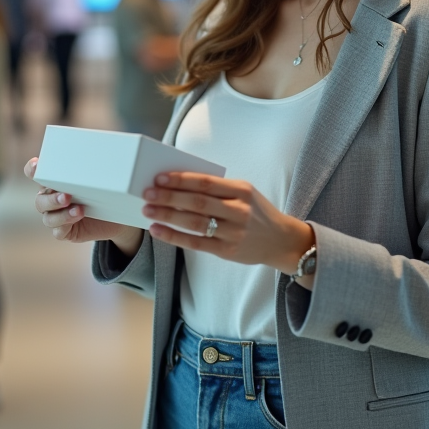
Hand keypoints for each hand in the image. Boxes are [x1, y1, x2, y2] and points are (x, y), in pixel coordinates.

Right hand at [26, 158, 143, 254]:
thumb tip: (113, 147)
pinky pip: (58, 231)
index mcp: (55, 182)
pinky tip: (78, 218)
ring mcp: (57, 217)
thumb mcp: (102, 177)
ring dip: (61, 213)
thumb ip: (98, 165)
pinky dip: (66, 225)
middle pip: (40, 199)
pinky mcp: (65, 232)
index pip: (36, 173)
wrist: (118, 218)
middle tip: (66, 195)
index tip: (38, 164)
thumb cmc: (107, 192)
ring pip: (48, 217)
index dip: (33, 169)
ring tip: (79, 209)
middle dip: (51, 198)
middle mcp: (51, 199)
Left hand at [141, 172, 314, 280]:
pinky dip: (174, 236)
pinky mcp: (228, 251)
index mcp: (242, 190)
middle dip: (169, 197)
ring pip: (195, 222)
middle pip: (198, 202)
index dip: (181, 179)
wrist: (281, 241)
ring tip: (148, 210)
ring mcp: (234, 232)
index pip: (206, 182)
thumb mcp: (245, 193)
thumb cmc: (256, 212)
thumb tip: (178, 183)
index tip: (160, 177)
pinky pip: (196, 243)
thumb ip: (217, 189)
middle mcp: (239, 210)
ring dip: (168, 216)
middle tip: (147, 193)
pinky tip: (158, 231)